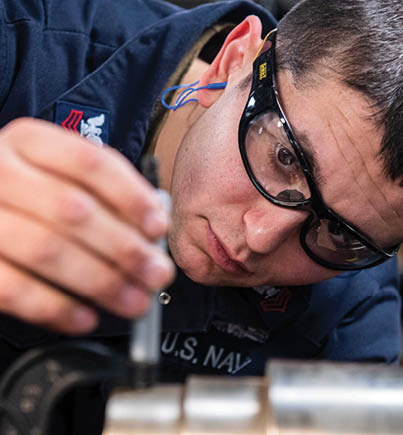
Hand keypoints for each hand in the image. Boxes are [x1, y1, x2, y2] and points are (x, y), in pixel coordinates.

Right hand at [0, 118, 174, 333]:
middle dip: (125, 248)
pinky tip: (86, 317)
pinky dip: (55, 307)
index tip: (158, 227)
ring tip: (134, 300)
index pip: (91, 163)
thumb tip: (152, 227)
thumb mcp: (61, 173)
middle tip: (157, 273)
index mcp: (30, 142)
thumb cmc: (30, 192)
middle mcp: (0, 172)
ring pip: (46, 249)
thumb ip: (105, 192)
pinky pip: (12, 288)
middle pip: (73, 210)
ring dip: (101, 282)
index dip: (131, 197)